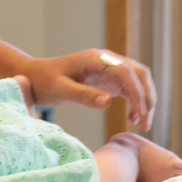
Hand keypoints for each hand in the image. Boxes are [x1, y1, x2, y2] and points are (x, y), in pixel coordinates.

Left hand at [23, 49, 155, 130]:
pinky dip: (136, 101)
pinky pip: (130, 87)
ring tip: (142, 123)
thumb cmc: (44, 81)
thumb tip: (109, 102)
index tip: (139, 114)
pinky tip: (134, 117)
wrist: (34, 77)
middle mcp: (107, 59)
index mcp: (95, 58)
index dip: (137, 93)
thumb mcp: (60, 89)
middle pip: (139, 75)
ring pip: (138, 81)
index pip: (126, 72)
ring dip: (145, 100)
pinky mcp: (108, 78)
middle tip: (145, 123)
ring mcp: (109, 68)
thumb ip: (83, 95)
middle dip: (147, 98)